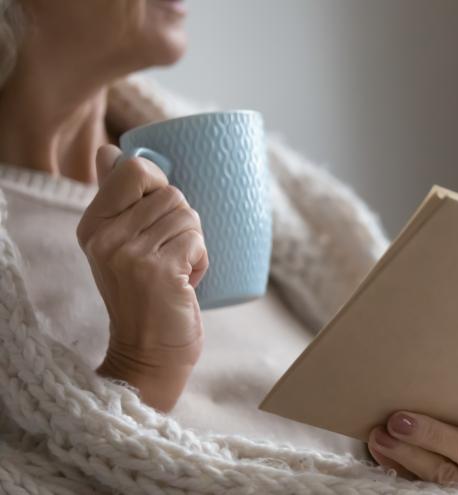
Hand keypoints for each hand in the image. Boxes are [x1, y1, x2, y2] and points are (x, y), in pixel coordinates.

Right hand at [76, 145, 208, 411]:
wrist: (150, 355)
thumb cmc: (146, 297)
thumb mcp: (120, 245)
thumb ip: (117, 198)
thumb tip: (110, 151)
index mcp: (93, 224)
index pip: (133, 168)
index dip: (161, 185)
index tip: (160, 218)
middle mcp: (105, 235)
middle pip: (171, 192)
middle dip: (183, 222)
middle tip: (170, 255)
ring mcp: (130, 253)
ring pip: (188, 215)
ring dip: (194, 243)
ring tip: (176, 271)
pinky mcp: (158, 270)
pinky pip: (197, 240)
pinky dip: (201, 260)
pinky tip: (185, 283)